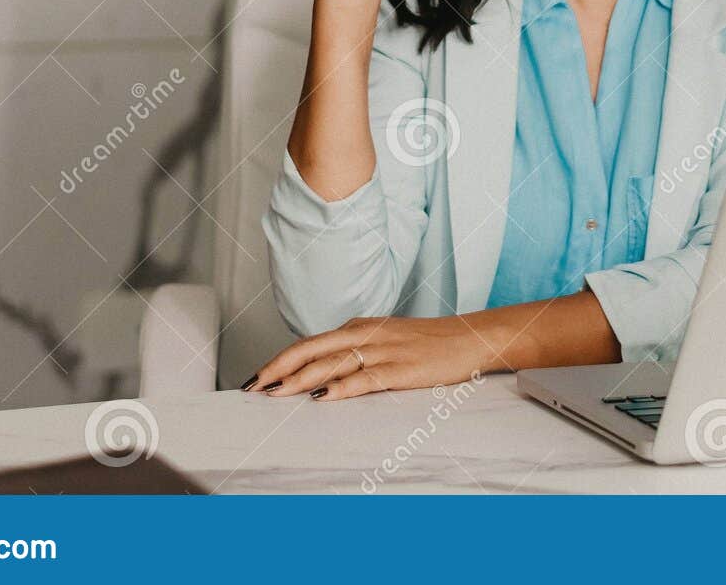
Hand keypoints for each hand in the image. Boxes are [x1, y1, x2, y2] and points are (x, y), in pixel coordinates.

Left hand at [248, 316, 495, 400]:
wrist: (472, 337)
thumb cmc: (430, 343)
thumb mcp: (387, 339)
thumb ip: (357, 351)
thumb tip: (323, 373)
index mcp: (360, 327)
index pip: (311, 343)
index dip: (281, 359)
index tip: (257, 377)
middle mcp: (367, 334)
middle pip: (313, 349)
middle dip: (279, 368)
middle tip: (253, 387)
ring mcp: (384, 350)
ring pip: (333, 363)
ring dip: (301, 379)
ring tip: (276, 394)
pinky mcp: (402, 368)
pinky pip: (366, 378)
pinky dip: (342, 387)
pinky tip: (324, 397)